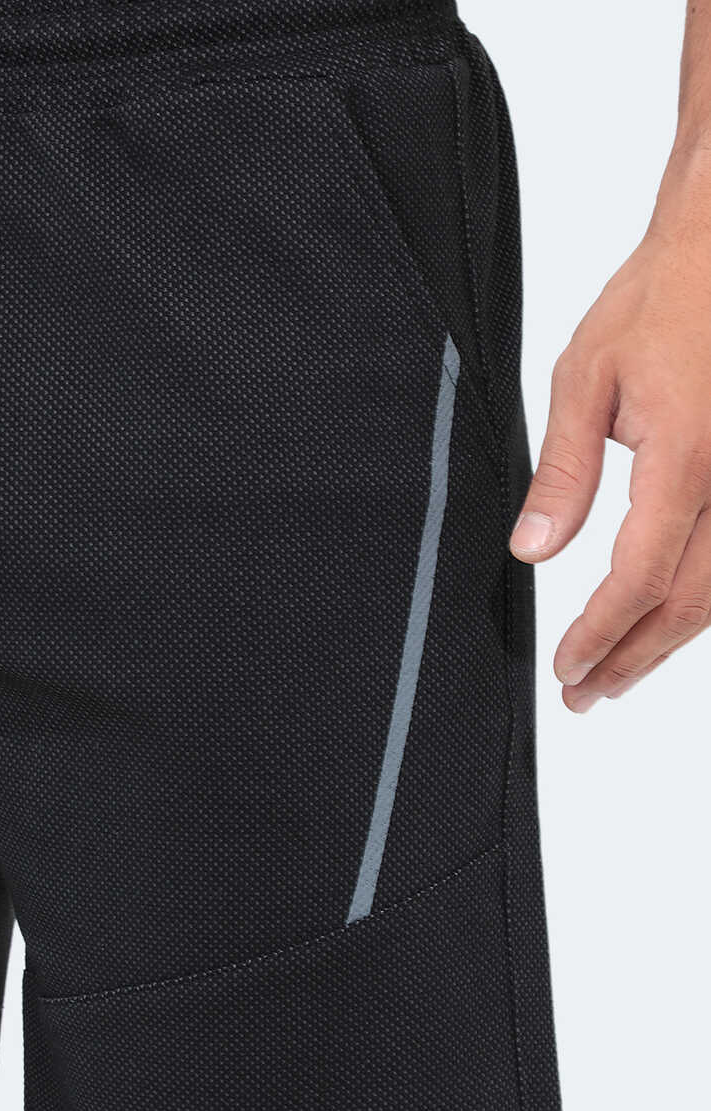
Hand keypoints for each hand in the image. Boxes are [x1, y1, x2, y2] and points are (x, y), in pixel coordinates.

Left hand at [509, 149, 710, 711]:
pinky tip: (669, 624)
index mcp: (687, 460)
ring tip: (621, 677)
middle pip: (690, 604)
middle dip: (634, 659)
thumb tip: (533, 549)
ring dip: (670, 644)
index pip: (640, 578)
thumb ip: (562, 471)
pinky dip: (701, 604)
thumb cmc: (661, 298)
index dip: (601, 634)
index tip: (567, 666)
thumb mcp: (586, 377)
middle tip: (587, 696)